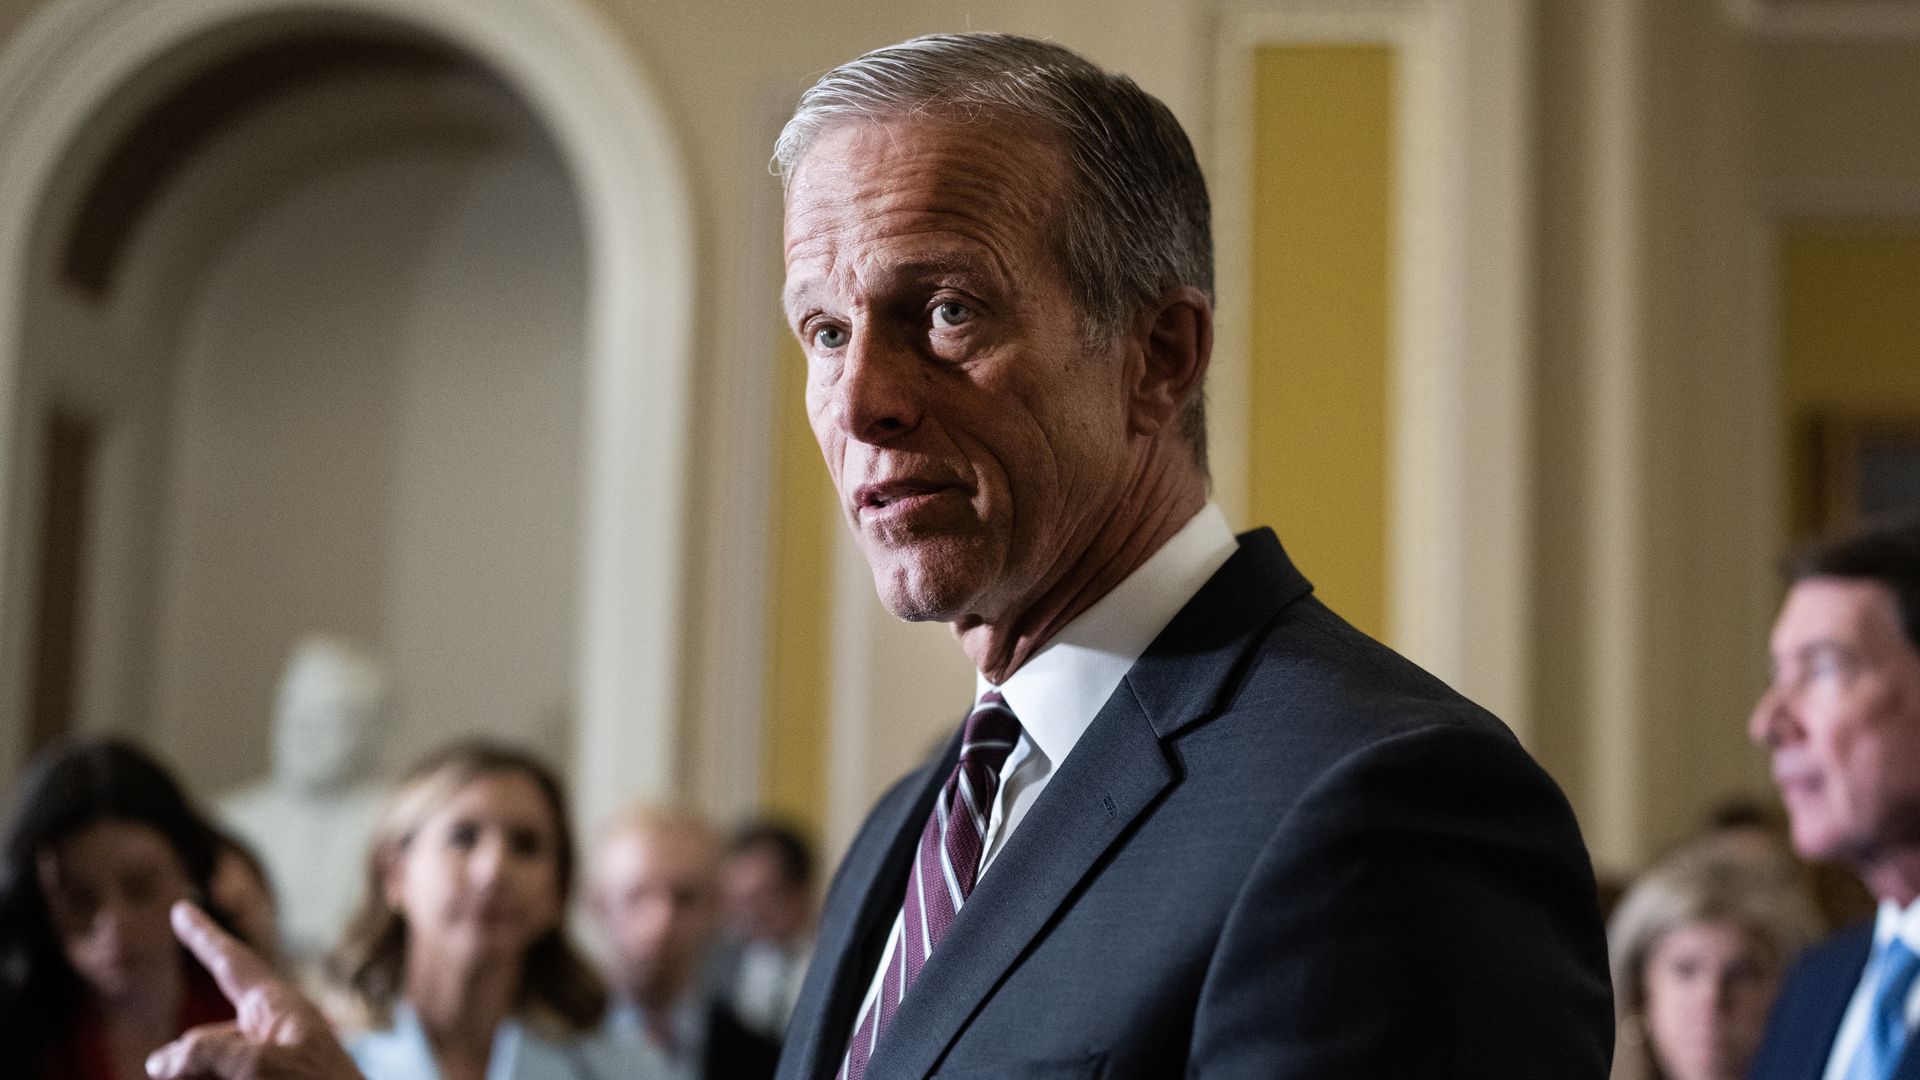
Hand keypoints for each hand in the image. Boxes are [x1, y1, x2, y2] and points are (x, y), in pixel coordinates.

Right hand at [145, 901, 363, 1079]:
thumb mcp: (264, 1065)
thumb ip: (208, 1053)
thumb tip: (161, 1060)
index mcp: (279, 1008)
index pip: (232, 961)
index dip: (203, 936)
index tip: (182, 908)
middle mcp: (269, 1032)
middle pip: (203, 1038)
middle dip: (184, 1059)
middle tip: (169, 1072)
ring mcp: (267, 1063)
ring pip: (206, 1068)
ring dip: (194, 1074)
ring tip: (205, 1077)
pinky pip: (220, 1076)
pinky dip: (205, 1078)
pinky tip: (203, 1078)